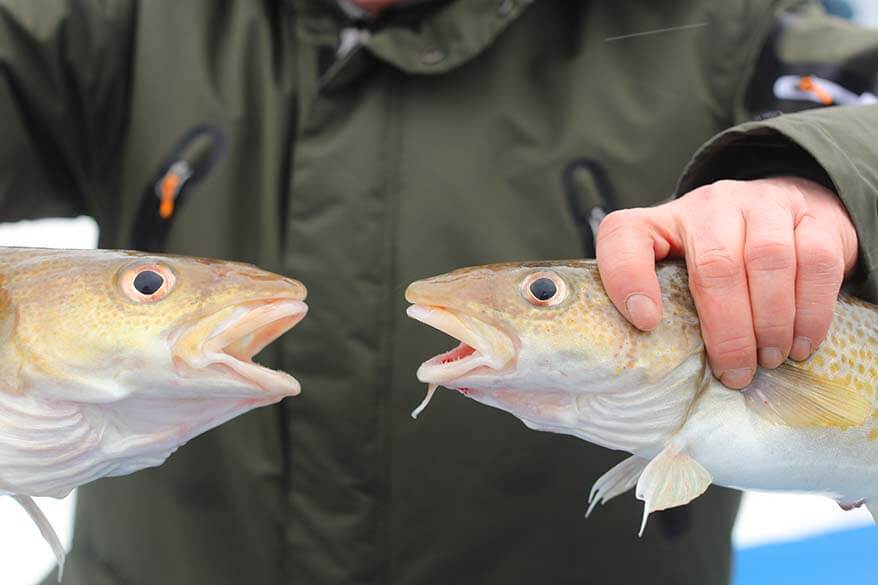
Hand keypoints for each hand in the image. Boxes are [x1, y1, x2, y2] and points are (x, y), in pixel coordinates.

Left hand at [596, 177, 858, 388]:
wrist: (782, 209)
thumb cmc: (717, 256)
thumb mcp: (675, 272)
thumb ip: (657, 302)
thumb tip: (647, 362)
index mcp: (661, 222)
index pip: (624, 234)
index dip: (626, 277)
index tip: (646, 323)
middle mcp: (710, 206)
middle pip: (714, 264)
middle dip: (727, 328)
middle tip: (735, 372)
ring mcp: (764, 206)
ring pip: (769, 259)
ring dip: (771, 321)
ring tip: (769, 360)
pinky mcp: (814, 218)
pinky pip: (817, 262)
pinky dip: (812, 311)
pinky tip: (801, 344)